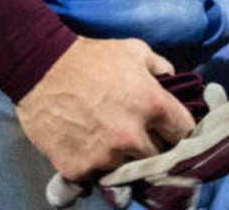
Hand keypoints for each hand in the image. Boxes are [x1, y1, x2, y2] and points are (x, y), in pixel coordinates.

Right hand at [18, 37, 194, 183]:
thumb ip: (161, 69)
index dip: (181, 131)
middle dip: (157, 149)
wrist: (44, 69)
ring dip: (126, 160)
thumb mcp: (136, 51)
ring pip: (128, 170)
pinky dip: (97, 167)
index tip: (175, 132)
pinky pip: (97, 177)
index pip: (184, 132)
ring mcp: (104, 156)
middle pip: (159, 158)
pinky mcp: (78, 169)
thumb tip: (173, 83)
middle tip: (146, 140)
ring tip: (116, 144)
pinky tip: (92, 149)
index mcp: (152, 105)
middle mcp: (132, 136)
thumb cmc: (93, 57)